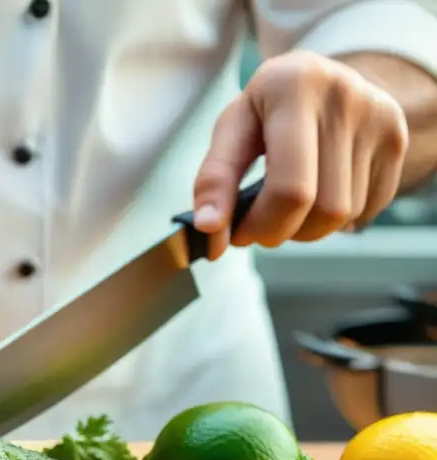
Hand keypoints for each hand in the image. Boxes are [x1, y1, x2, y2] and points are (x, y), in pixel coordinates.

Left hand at [192, 50, 409, 259]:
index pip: (290, 188)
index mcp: (295, 87)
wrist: (320, 80)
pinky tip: (316, 194)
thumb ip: (214, 178)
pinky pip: (367, 209)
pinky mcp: (397, 139)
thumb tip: (208, 229)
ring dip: (306, 228)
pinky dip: (334, 219)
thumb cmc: (265, 109)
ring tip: (286, 206)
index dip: (261, 225)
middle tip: (259, 225)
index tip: (237, 233)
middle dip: (282, 231)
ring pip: (345, 215)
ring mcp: (379, 118)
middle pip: (323, 209)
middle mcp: (345, 97)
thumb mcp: (232, 129)